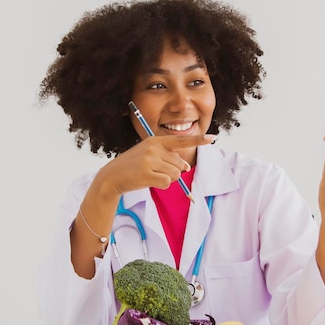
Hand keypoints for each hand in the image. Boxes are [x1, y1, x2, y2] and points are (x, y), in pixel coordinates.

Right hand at [96, 134, 216, 194]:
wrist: (112, 176)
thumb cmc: (133, 166)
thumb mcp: (148, 154)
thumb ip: (167, 158)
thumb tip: (185, 168)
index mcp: (155, 140)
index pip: (181, 140)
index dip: (198, 140)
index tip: (212, 138)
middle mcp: (154, 148)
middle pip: (179, 164)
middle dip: (173, 172)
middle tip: (156, 171)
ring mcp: (150, 160)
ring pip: (175, 175)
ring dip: (167, 179)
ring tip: (151, 176)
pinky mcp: (147, 174)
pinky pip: (167, 183)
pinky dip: (162, 185)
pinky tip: (149, 181)